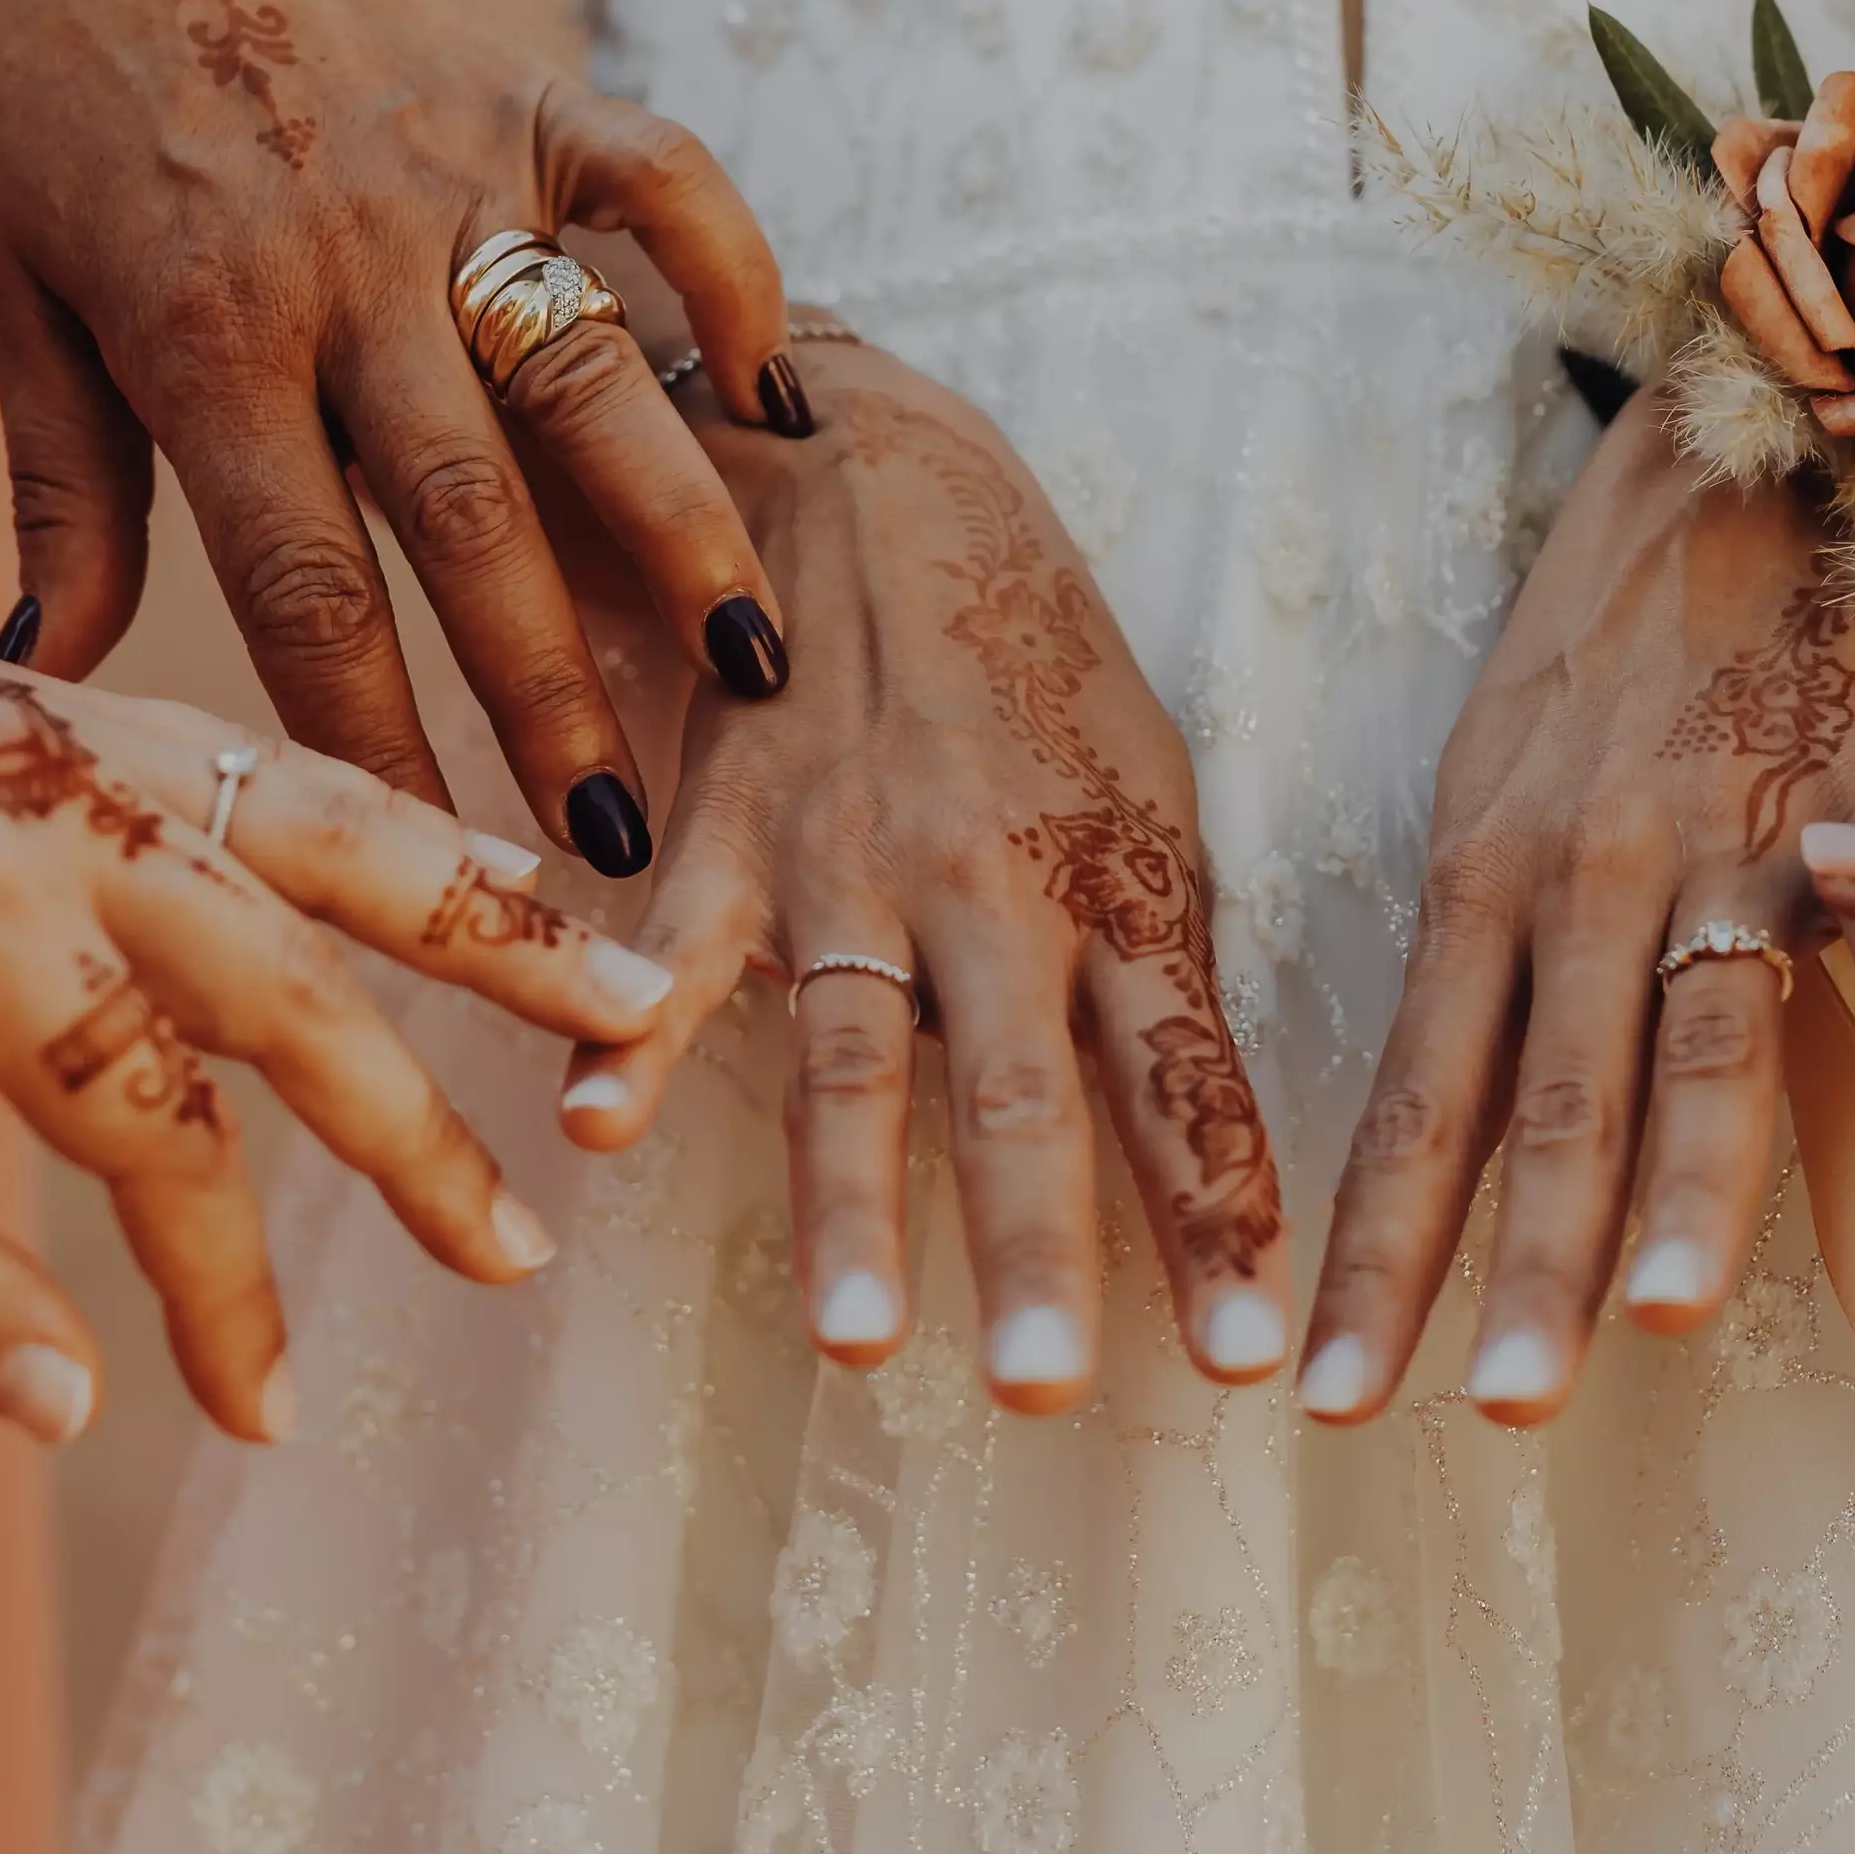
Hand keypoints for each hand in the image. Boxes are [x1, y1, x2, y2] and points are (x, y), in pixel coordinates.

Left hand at [0, 0, 809, 871]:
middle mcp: (345, 260)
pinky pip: (663, 182)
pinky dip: (735, 276)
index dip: (374, 729)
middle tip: (619, 835)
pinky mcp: (531, 91)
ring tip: (754, 664)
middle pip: (465, 513)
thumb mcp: (12, 286)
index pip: (300, 576)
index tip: (432, 855)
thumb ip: (60, 484)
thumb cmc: (40, 87)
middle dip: (549, 688)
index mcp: (202, 330)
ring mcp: (457, 170)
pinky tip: (781, 396)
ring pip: (589, 373)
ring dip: (680, 527)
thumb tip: (39, 674)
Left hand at [0, 508, 671, 1444]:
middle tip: (528, 1248)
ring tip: (634, 986)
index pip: (165, 1144)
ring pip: (349, 837)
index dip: (223, 1294)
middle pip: (308, 992)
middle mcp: (75, 821)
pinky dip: (409, 825)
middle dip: (424, 1140)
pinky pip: (291, 765)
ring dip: (497, 925)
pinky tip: (490, 865)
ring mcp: (96, 741)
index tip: (265, 1411)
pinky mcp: (90, 702)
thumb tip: (81, 1416)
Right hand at [556, 336, 1289, 1414]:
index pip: (1183, 1076)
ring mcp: (851, 858)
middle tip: (1055, 1389)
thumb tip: (1189, 1127)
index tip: (1258, 1361)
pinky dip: (630, 1033)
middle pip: (1023, 1088)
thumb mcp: (1141, 786)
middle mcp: (992, 884)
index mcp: (1120, 879)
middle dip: (1042, 1244)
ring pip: (855, 1052)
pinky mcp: (724, 825)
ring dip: (854, 1198)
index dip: (1221, 1216)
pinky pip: (680, 946)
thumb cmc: (1028, 653)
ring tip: (858, 1335)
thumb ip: (1153, 952)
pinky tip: (596, 1127)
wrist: (870, 465)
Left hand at [1300, 397, 1854, 1428]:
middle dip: (1522, 1270)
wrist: (1735, 450)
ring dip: (1687, 1190)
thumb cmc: (1605, 643)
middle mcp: (1583, 873)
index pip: (1419, 1103)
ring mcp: (1722, 838)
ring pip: (1699, 1038)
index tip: (1325, 1392)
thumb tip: (1461, 1122)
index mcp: (1482, 880)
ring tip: (1664, 1322)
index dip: (1376, 1253)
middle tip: (1493, 1414)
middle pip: (1550, 1104)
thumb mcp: (1496, 783)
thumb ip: (1488, 949)